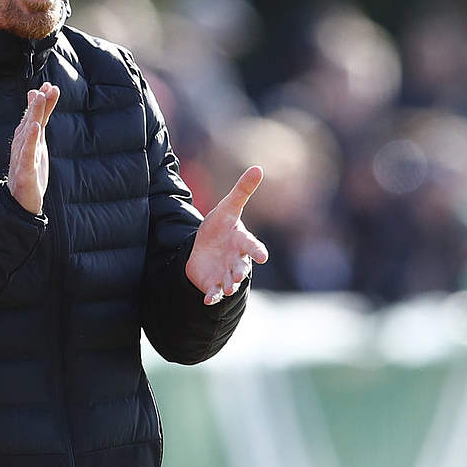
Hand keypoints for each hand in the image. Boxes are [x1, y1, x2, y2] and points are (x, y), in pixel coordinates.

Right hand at [8, 82, 59, 214]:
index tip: (49, 85)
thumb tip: (37, 94)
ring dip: (34, 116)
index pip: (34, 117)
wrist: (20, 202)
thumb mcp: (38, 142)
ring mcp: (22, 158)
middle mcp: (22, 145)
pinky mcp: (25, 172)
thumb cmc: (29, 170)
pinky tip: (35, 129)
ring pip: (28, 135)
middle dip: (38, 104)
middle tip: (46, 88)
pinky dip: (30, 141)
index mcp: (25, 139)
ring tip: (40, 100)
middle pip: (30, 122)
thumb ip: (39, 120)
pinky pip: (27, 155)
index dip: (41, 101)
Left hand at [186, 166, 268, 304]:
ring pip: (230, 282)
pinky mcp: (214, 284)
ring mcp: (226, 273)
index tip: (262, 255)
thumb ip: (243, 191)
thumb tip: (258, 167)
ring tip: (227, 288)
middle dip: (241, 272)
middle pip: (242, 267)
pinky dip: (212, 297)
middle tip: (239, 276)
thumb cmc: (220, 226)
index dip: (257, 250)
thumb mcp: (228, 207)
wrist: (204, 247)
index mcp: (242, 241)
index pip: (252, 245)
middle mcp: (237, 260)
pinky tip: (207, 299)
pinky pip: (214, 293)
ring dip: (229, 286)